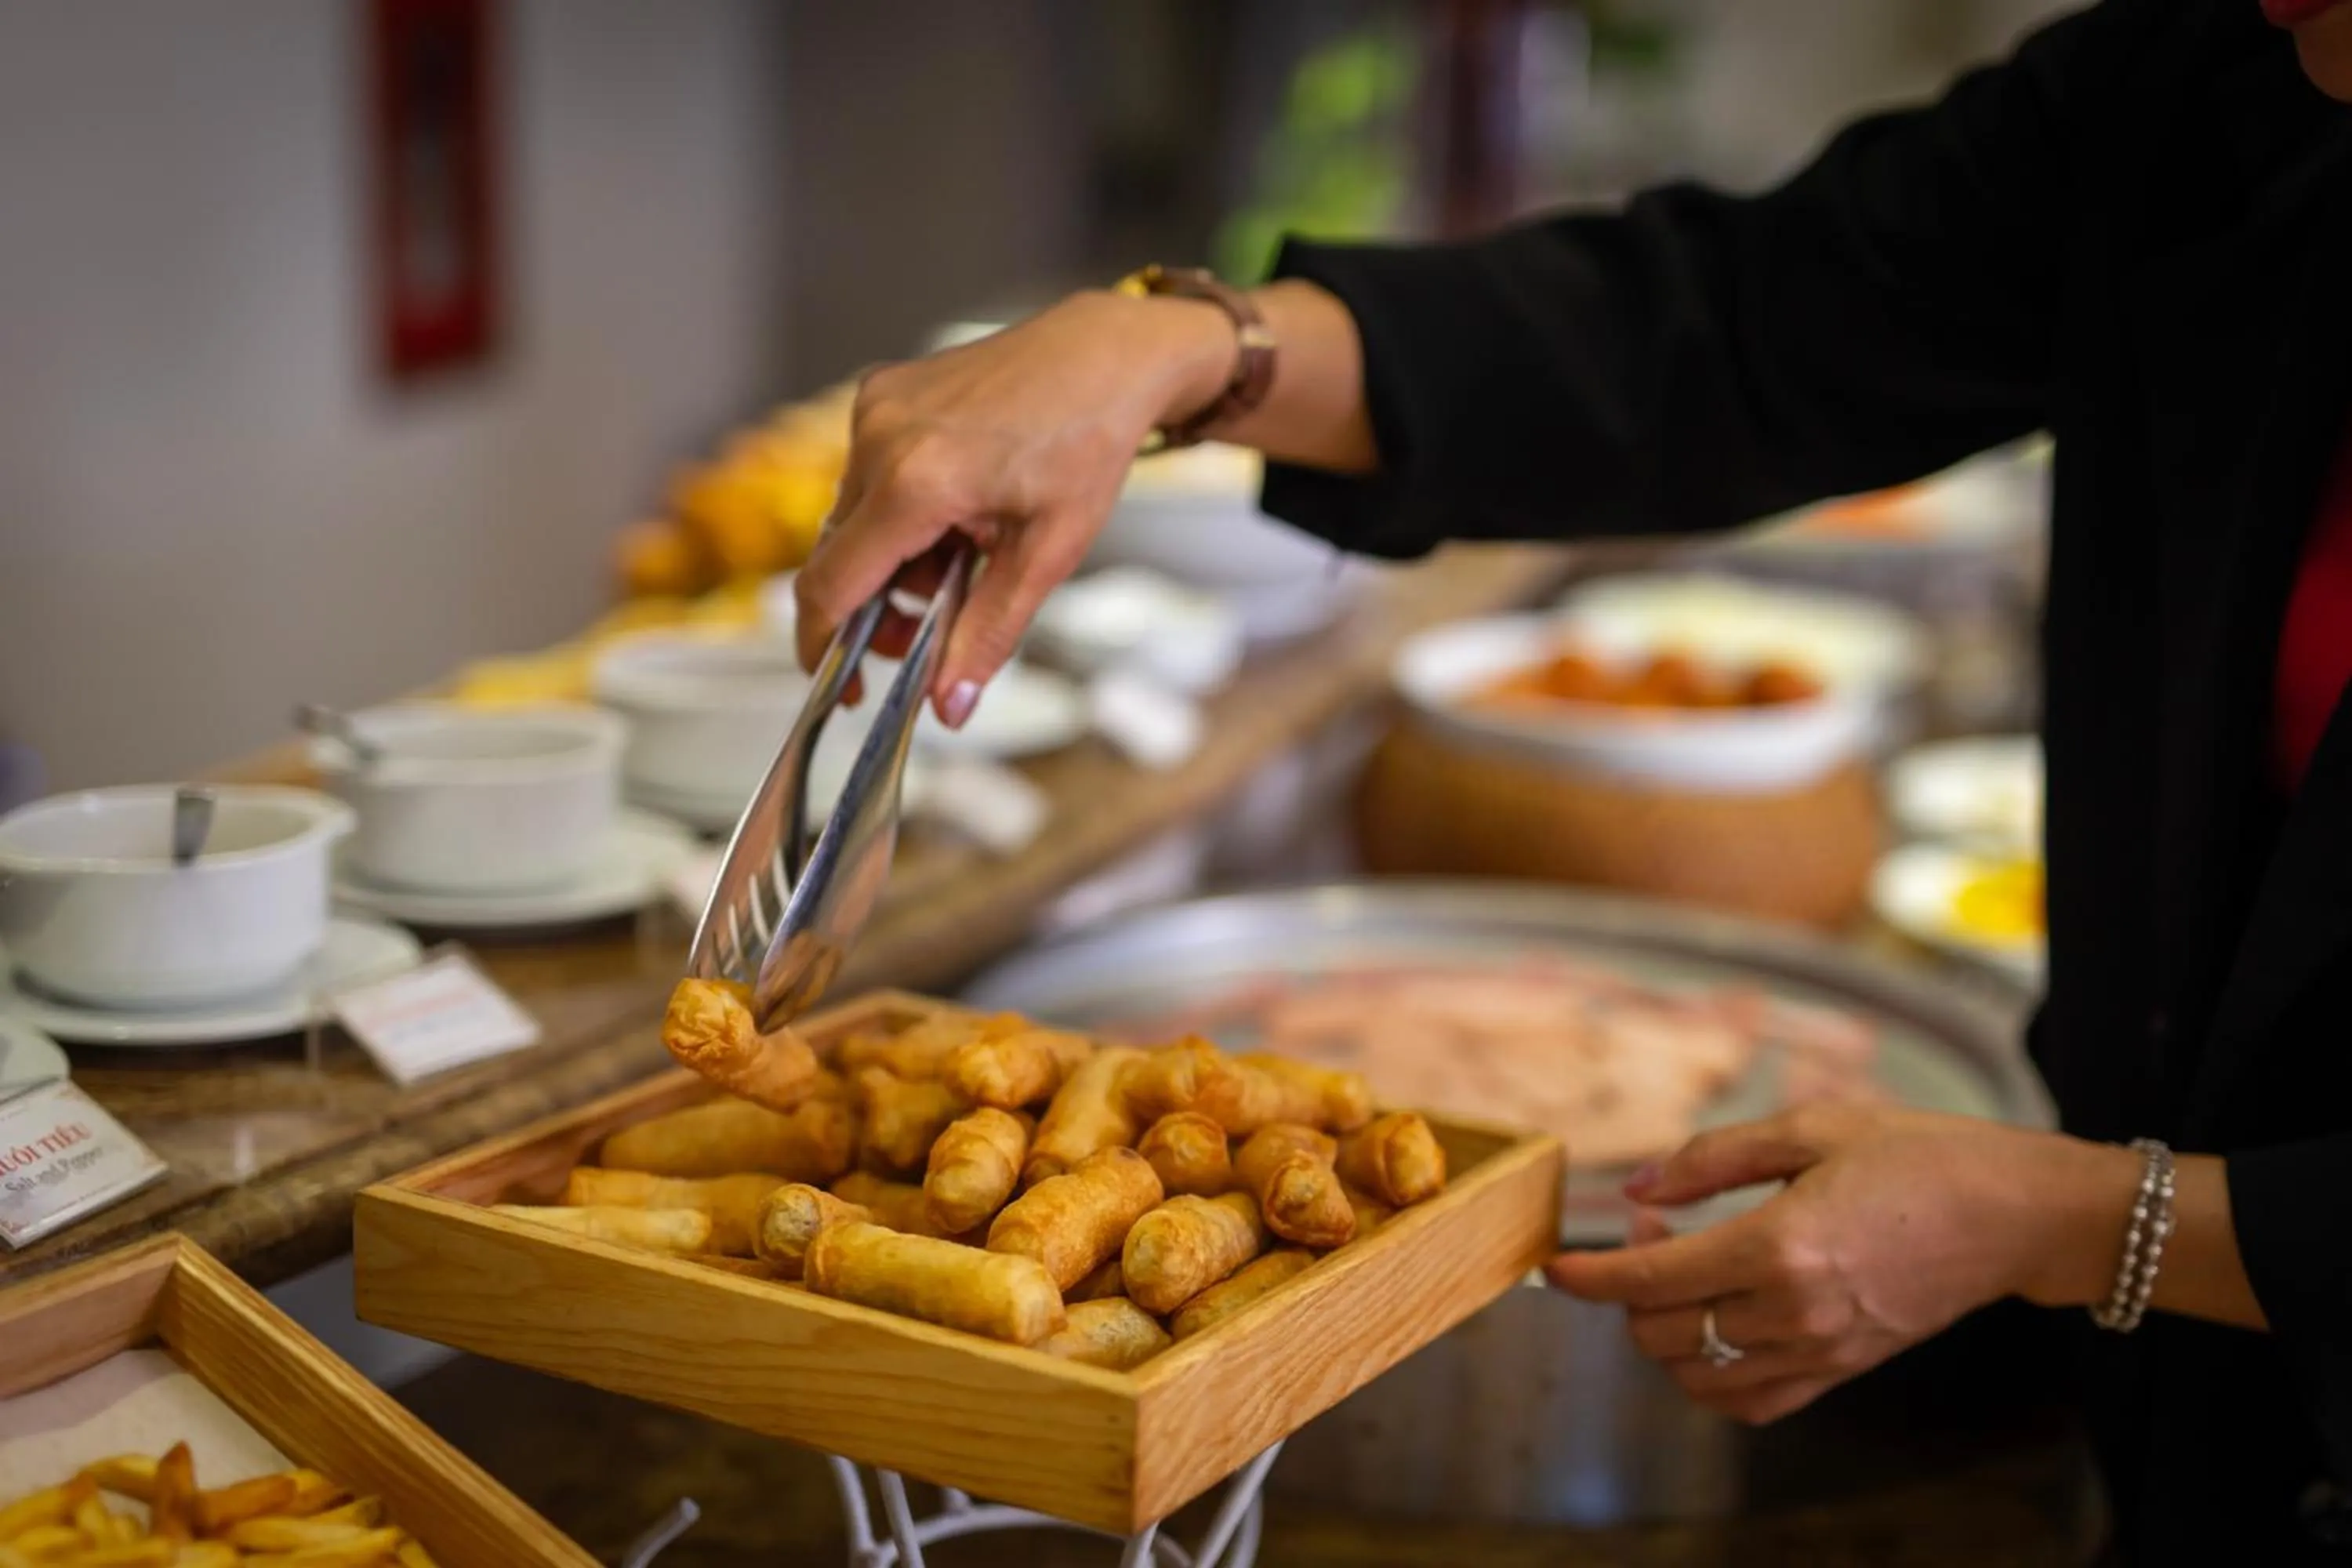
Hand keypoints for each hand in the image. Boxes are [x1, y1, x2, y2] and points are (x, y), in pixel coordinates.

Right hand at [793, 290, 1234, 725]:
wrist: (1105, 355)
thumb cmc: (1088, 442)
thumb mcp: (1048, 553)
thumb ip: (988, 634)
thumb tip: (949, 707)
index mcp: (916, 482)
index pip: (830, 587)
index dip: (824, 647)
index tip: (845, 686)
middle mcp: (879, 438)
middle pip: (840, 558)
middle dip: (880, 605)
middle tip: (935, 625)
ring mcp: (874, 408)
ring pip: (853, 520)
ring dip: (894, 557)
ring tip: (965, 552)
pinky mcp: (880, 392)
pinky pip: (867, 476)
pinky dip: (900, 510)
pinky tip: (957, 508)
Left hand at [1545, 1104, 2137, 1424]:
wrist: (2013, 1214)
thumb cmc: (1917, 1154)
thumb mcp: (1810, 1127)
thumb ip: (1710, 1159)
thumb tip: (1636, 1189)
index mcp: (1779, 1245)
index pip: (1649, 1282)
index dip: (1588, 1277)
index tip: (1553, 1266)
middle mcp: (1793, 1311)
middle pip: (1662, 1333)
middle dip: (1628, 1287)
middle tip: (1652, 1228)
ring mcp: (1819, 1350)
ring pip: (1697, 1375)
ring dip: (1664, 1330)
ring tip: (1684, 1270)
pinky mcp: (1841, 1369)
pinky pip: (1748, 1402)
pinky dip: (1709, 1377)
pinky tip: (1714, 1324)